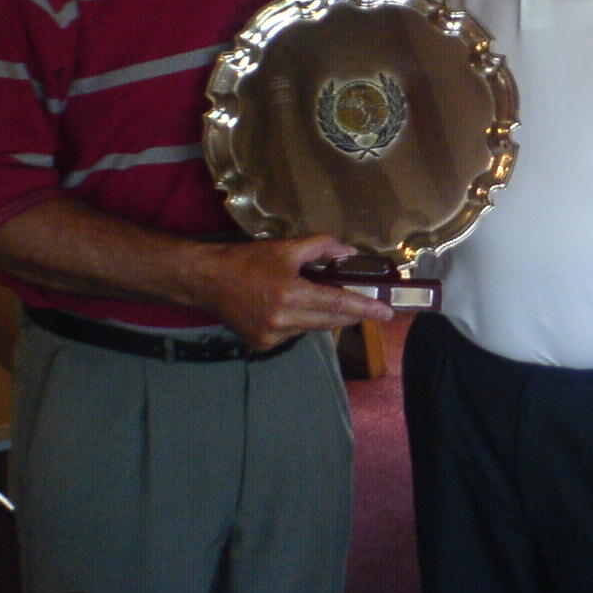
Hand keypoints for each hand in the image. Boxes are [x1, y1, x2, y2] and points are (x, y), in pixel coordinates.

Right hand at [189, 233, 392, 348]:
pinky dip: (301, 321)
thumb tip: (349, 254)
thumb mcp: (285, 247)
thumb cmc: (245, 260)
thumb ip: (321, 247)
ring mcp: (272, 337)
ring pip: (312, 327)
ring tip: (318, 297)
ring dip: (323, 315)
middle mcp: (283, 320)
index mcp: (290, 294)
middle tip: (369, 305)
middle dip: (351, 312)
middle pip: (330, 320)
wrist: (206, 280)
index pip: (337, 303)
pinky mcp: (263, 345)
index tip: (387, 312)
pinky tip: (291, 307)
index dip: (365, 307)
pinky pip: (294, 333)